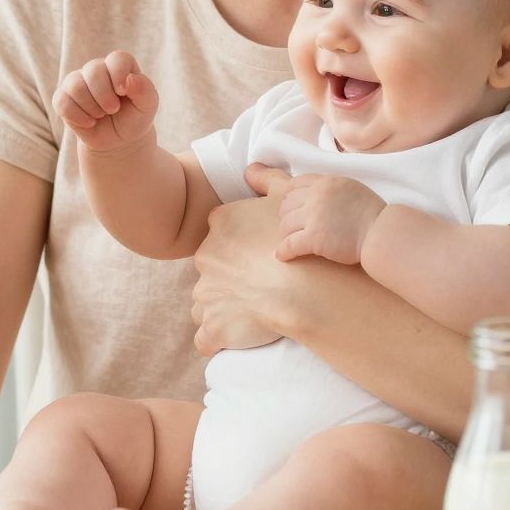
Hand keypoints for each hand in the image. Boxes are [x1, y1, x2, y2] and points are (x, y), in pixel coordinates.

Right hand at [53, 51, 158, 153]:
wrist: (119, 140)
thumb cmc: (134, 118)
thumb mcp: (147, 106)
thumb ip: (145, 90)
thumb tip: (130, 79)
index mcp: (120, 66)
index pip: (117, 59)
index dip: (119, 75)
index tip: (123, 93)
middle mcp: (97, 69)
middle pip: (93, 71)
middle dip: (104, 96)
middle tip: (113, 109)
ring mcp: (77, 82)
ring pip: (75, 86)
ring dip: (91, 107)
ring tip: (101, 115)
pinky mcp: (63, 97)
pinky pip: (61, 101)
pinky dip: (77, 116)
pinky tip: (89, 122)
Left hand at [191, 172, 303, 353]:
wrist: (305, 288)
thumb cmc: (300, 241)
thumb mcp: (289, 196)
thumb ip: (268, 178)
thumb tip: (250, 168)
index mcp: (220, 224)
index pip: (220, 233)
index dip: (238, 245)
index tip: (257, 255)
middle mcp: (205, 256)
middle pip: (211, 266)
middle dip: (228, 276)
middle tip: (259, 283)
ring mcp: (206, 293)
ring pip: (205, 301)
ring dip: (221, 306)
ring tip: (251, 312)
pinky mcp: (213, 326)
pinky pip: (204, 339)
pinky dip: (216, 340)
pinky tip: (233, 338)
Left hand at [273, 174, 386, 264]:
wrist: (381, 233)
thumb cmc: (372, 214)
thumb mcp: (351, 188)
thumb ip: (331, 188)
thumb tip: (315, 194)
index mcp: (326, 182)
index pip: (294, 185)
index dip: (289, 197)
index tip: (290, 207)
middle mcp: (317, 196)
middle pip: (287, 204)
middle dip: (287, 216)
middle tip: (291, 227)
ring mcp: (314, 216)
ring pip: (285, 224)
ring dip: (285, 234)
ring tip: (289, 241)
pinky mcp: (314, 238)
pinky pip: (289, 244)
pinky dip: (284, 251)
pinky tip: (283, 256)